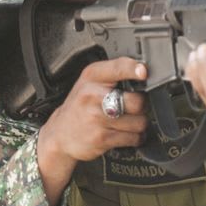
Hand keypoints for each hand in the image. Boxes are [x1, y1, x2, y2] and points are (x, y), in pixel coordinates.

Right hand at [35, 58, 147, 205]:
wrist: (60, 134)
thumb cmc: (80, 106)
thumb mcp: (90, 82)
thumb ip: (114, 74)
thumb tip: (145, 73)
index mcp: (92, 77)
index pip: (118, 68)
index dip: (134, 69)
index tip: (143, 72)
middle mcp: (93, 95)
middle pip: (137, 101)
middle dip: (142, 106)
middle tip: (133, 108)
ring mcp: (96, 118)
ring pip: (139, 122)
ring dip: (138, 124)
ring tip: (126, 122)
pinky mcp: (101, 138)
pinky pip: (133, 138)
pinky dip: (135, 138)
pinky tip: (124, 133)